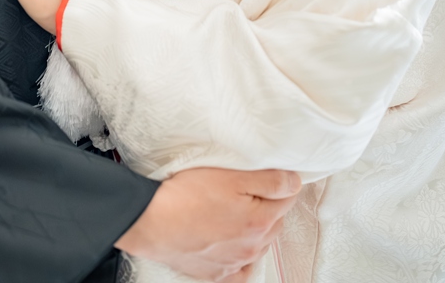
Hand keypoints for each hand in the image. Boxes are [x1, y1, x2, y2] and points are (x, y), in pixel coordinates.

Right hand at [115, 166, 300, 281]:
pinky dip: (242, 257)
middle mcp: (250, 248)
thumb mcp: (232, 175)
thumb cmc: (185, 195)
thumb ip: (270, 180)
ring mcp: (232, 263)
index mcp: (259, 222)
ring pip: (258, 244)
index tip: (274, 173)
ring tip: (237, 209)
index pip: (287, 198)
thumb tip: (295, 182)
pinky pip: (239, 270)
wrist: (149, 219)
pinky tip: (235, 244)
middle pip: (274, 222)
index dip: (282, 181)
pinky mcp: (214, 273)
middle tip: (250, 186)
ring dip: (256, 227)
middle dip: (269, 203)